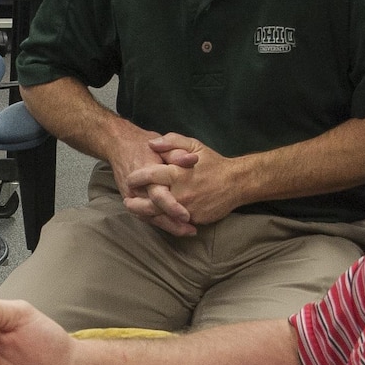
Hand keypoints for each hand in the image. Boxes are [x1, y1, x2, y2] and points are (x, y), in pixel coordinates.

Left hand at [123, 134, 244, 233]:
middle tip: (127, 201)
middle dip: (135, 203)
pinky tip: (154, 217)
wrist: (237, 183)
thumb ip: (172, 142)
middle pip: (150, 202)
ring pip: (160, 216)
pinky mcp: (194, 219)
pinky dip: (162, 220)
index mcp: (178, 173)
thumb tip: (150, 143)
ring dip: (145, 215)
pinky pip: (174, 222)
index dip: (136, 177)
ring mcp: (187, 208)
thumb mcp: (194, 145)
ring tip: (136, 211)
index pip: (150, 175)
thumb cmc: (213, 163)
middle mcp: (181, 193)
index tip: (129, 178)